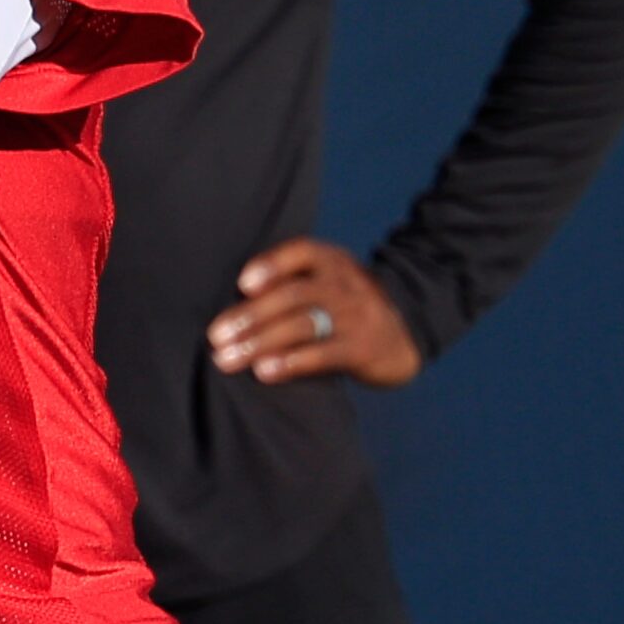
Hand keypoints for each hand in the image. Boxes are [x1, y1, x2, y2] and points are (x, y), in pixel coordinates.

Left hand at [207, 237, 422, 387]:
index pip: (301, 252)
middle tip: (216, 336)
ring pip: (302, 325)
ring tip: (227, 359)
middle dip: (250, 315)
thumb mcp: (328, 280)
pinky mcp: (362, 349)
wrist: (406, 331)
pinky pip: (323, 354)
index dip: (271, 264)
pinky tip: (264, 371)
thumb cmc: (346, 305)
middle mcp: (345, 283)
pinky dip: (291, 362)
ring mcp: (356, 316)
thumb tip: (232, 302)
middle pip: (292, 295)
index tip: (242, 283)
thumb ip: (292, 281)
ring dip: (260, 342)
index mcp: (332, 260)